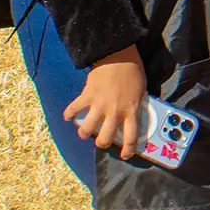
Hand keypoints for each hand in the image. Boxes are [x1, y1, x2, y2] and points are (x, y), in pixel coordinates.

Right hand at [63, 44, 146, 158]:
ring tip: (84, 132)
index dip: (128, 150)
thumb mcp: (141, 91)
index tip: (125, 154)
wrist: (118, 55)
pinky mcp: (87, 96)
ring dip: (84, 133)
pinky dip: (69, 114)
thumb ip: (136, 106)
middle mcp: (115, 112)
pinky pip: (74, 109)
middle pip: (106, 138)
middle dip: (102, 143)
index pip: (131, 137)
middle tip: (101, 141)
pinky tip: (68, 116)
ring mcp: (99, 105)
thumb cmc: (132, 71)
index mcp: (131, 111)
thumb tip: (135, 116)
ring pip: (88, 130)